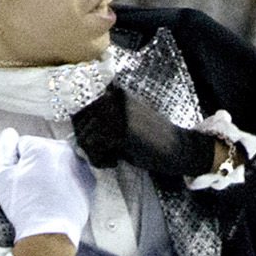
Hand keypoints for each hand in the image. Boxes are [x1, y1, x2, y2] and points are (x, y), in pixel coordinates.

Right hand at [0, 130, 96, 248]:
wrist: (50, 234)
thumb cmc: (26, 208)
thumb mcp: (3, 178)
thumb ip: (4, 150)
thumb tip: (8, 135)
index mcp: (41, 147)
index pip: (23, 144)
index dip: (17, 162)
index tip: (19, 179)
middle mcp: (64, 151)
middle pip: (43, 152)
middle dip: (35, 165)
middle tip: (31, 189)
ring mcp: (79, 166)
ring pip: (58, 163)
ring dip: (51, 173)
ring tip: (44, 195)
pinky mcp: (88, 181)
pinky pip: (73, 176)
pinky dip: (66, 183)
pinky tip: (57, 198)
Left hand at [74, 84, 223, 186]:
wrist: (178, 148)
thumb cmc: (149, 141)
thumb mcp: (122, 126)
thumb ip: (101, 124)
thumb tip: (77, 135)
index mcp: (114, 93)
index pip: (80, 110)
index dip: (83, 132)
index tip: (97, 145)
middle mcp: (114, 97)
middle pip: (79, 123)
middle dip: (88, 145)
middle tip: (105, 156)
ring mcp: (118, 111)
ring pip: (85, 136)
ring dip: (94, 154)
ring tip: (111, 160)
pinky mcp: (121, 128)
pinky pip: (95, 147)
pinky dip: (100, 160)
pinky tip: (115, 162)